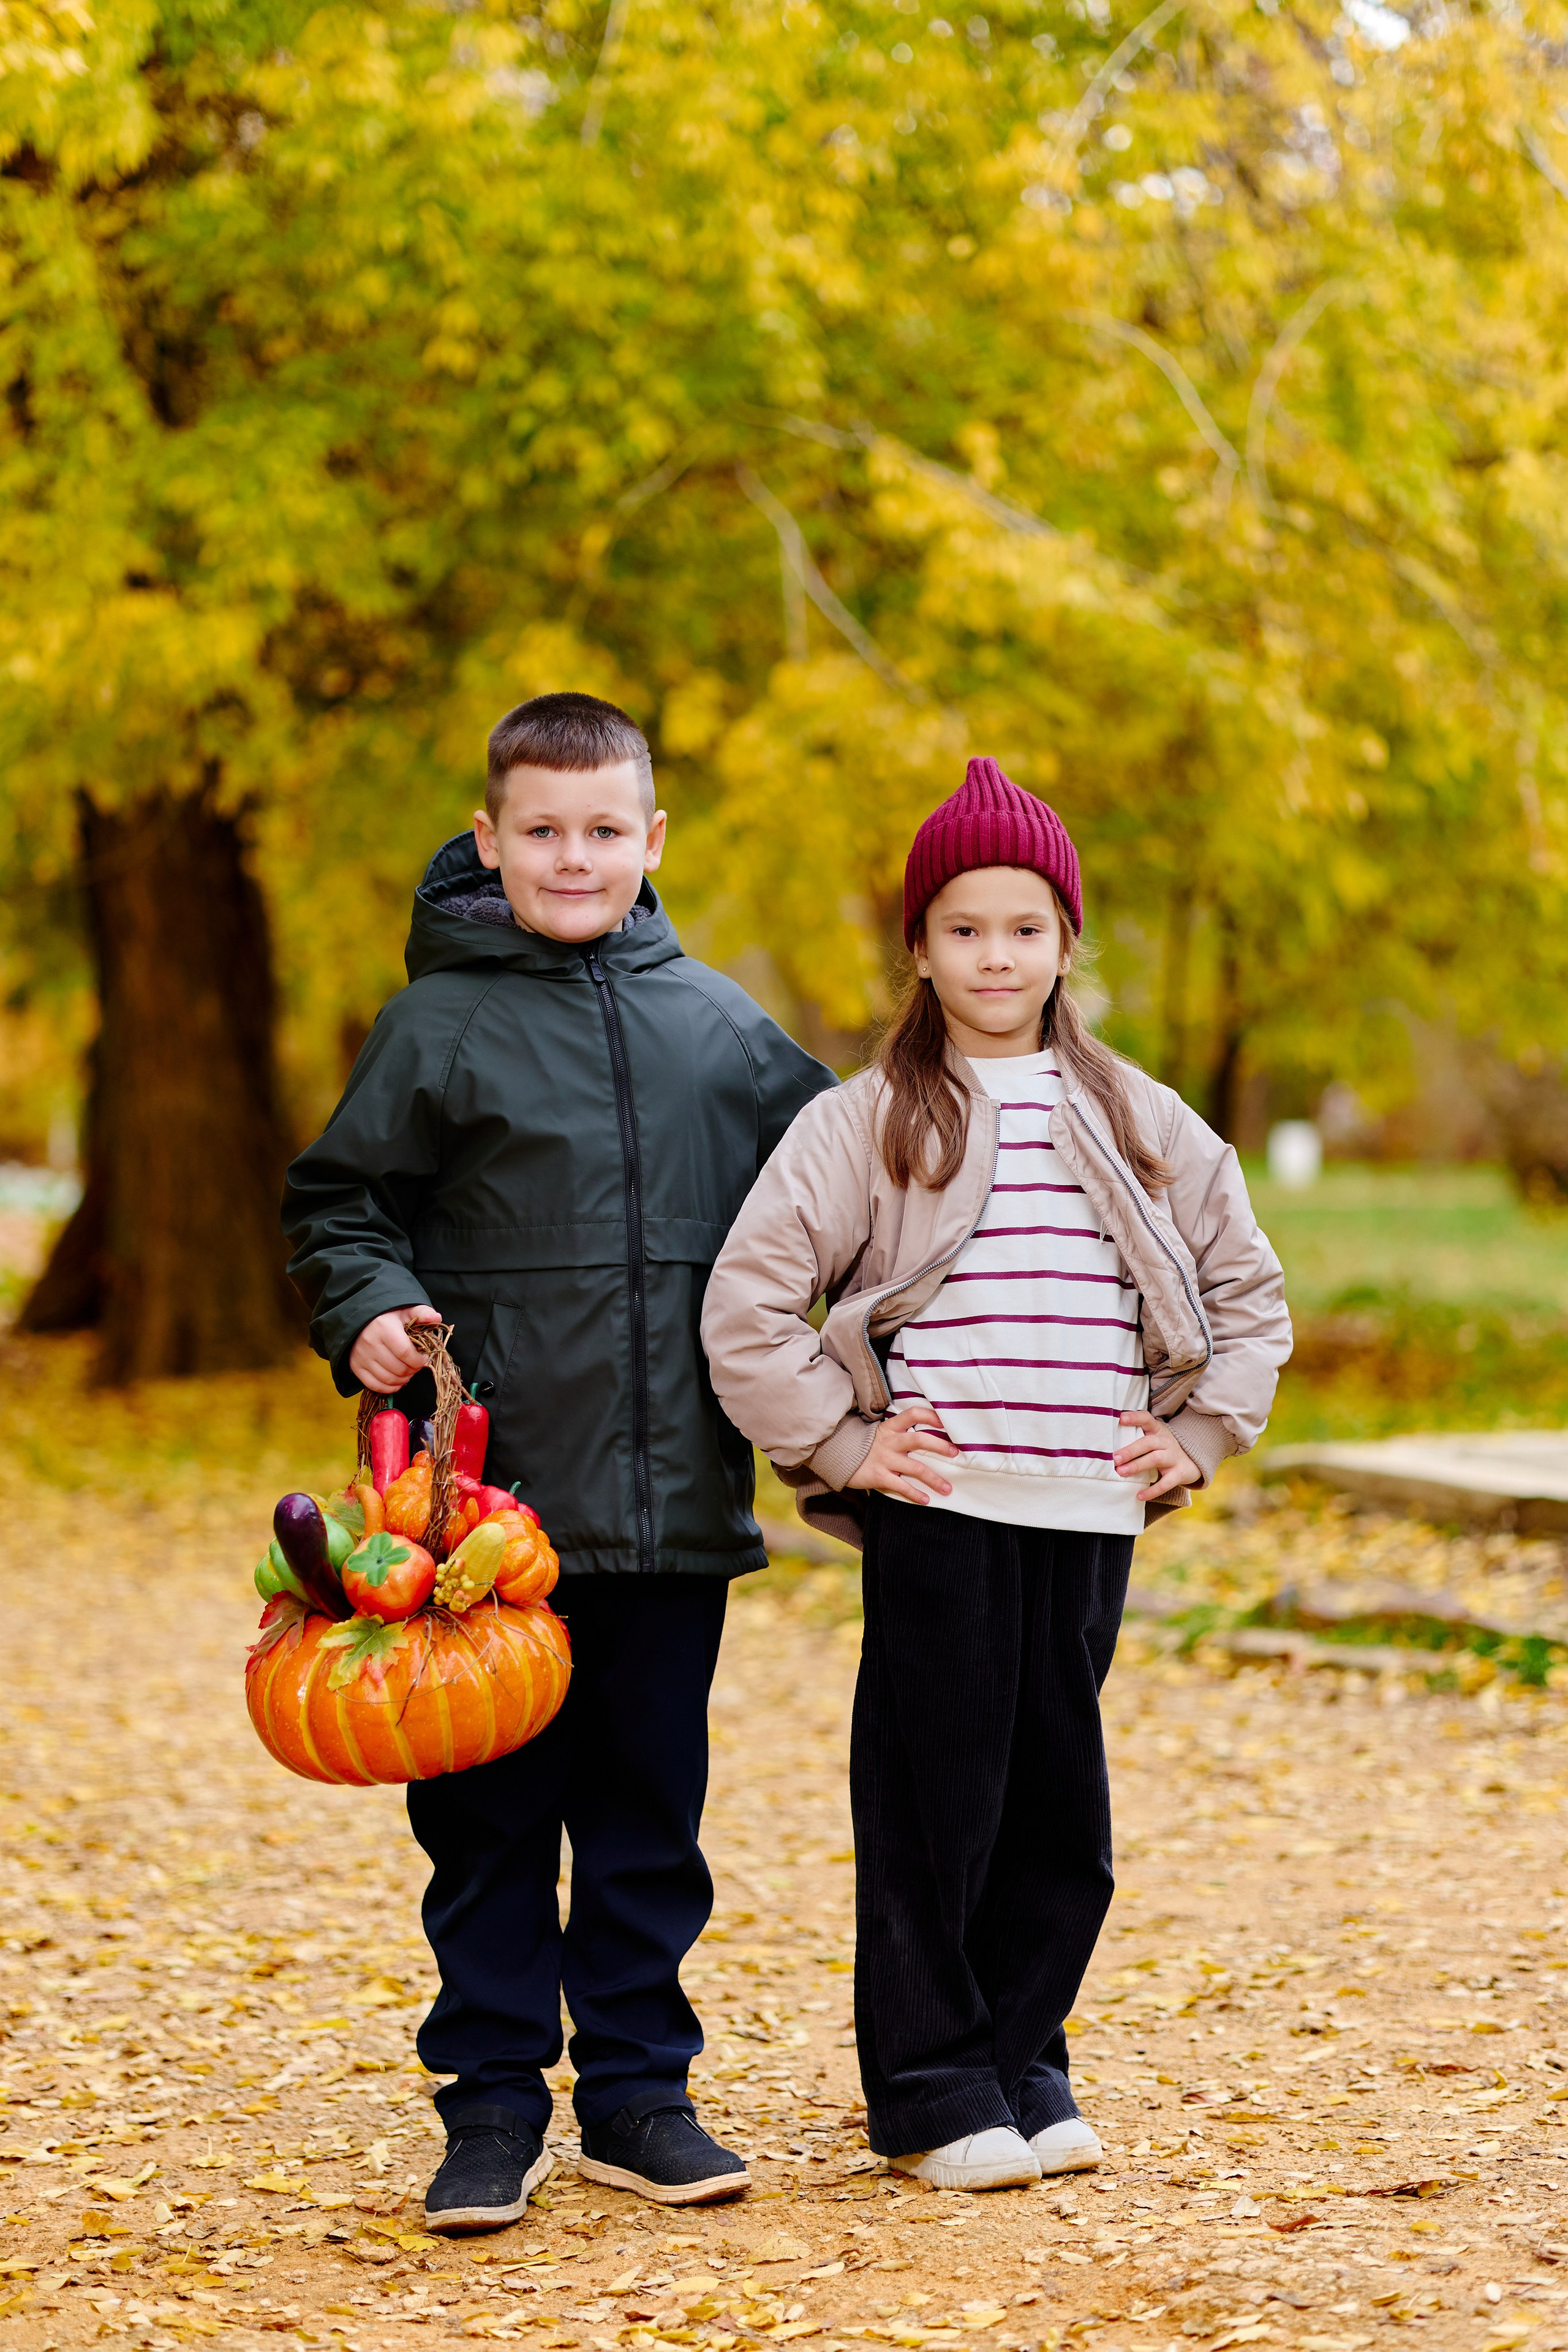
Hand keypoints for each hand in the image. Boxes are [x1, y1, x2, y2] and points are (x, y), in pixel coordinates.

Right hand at [349, 1304, 443, 1393]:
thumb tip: (437, 1318)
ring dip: (403, 1379)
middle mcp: (371, 1343)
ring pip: (388, 1379)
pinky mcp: (355, 1366)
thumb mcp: (405, 1310)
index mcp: (384, 1328)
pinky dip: (389, 1388)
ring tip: (408, 1371)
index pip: (405, 1352)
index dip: (419, 1360)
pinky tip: (397, 1381)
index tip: (424, 1358)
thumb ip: (422, 1313)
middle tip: (416, 1365)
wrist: (359, 1319)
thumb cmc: (386, 1316)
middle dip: (413, 1370)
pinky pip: (374, 1385)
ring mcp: (361, 1357)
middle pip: (398, 1368)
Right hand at [845, 1404, 961, 1505]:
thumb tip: (930, 1433)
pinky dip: (915, 1494)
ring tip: (947, 1488)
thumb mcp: (882, 1433)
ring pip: (915, 1468)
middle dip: (939, 1446)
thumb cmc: (868, 1445)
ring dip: (934, 1479)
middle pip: (918, 1439)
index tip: (946, 1421)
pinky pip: (901, 1486)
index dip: (930, 1416)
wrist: (839, 1456)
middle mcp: (890, 1442)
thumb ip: (901, 1432)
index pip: (913, 1414)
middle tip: (955, 1453)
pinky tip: (926, 1500)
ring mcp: (885, 1459)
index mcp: (891, 1428)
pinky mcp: (879, 1476)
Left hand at [1113, 1409, 1200, 1501]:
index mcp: (1158, 1430)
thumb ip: (1137, 1438)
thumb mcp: (1154, 1439)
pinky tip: (1139, 1495)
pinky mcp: (1179, 1473)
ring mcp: (1174, 1457)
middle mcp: (1166, 1441)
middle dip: (1130, 1450)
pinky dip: (1152, 1490)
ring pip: (1155, 1459)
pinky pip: (1166, 1483)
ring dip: (1137, 1465)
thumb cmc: (1163, 1449)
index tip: (1121, 1418)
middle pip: (1148, 1442)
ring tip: (1121, 1472)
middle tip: (1115, 1458)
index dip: (1135, 1418)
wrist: (1192, 1462)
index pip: (1147, 1419)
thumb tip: (1107, 1445)